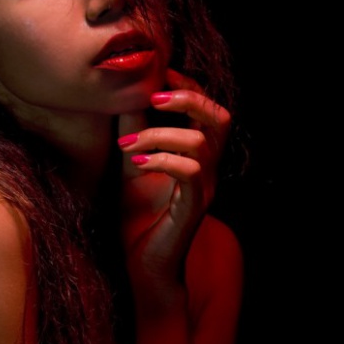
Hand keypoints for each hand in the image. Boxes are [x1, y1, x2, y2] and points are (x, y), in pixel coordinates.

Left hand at [117, 69, 230, 293]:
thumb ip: (133, 133)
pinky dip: (163, 160)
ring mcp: (203, 189)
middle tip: (154, 96)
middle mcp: (207, 169)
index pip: (206, 108)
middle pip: (220, 117)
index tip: (157, 76)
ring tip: (129, 146)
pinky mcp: (193, 208)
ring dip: (160, 134)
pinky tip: (138, 164)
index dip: (188, 85)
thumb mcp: (131, 166)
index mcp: (196, 156)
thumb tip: (123, 95)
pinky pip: (190, 172)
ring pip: (202, 142)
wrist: (143, 268)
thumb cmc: (138, 220)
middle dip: (189, 97)